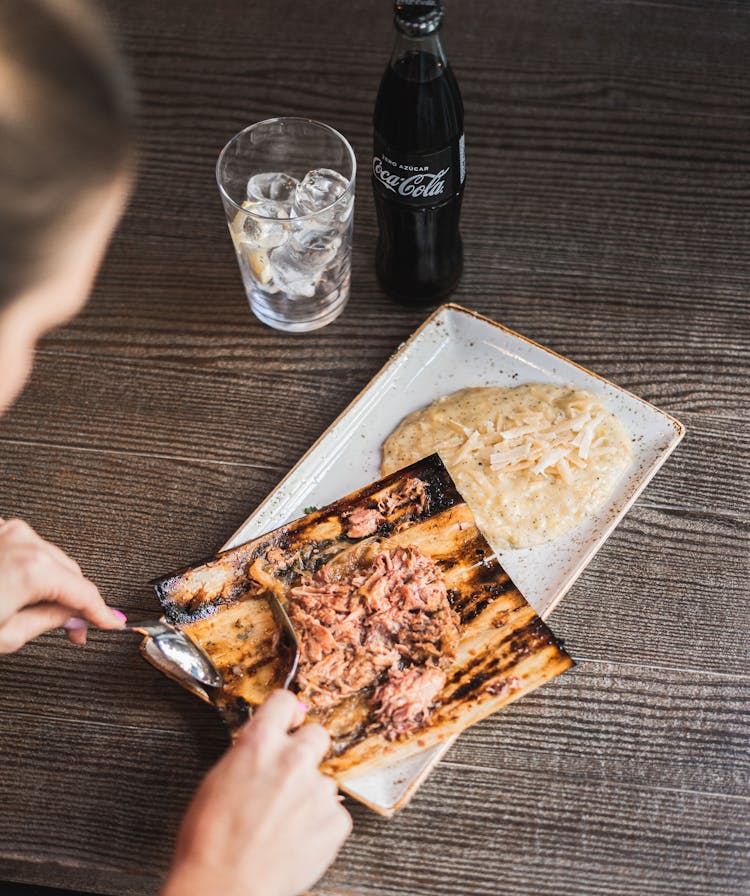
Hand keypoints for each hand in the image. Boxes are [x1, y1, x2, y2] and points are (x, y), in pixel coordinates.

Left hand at [0, 517, 124, 651]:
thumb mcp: (7, 634)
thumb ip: (50, 621)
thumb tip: (72, 616)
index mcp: (33, 568)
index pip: (85, 593)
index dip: (102, 613)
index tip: (113, 622)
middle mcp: (24, 542)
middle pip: (70, 573)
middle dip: (74, 601)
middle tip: (74, 629)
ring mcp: (8, 531)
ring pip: (51, 560)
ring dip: (53, 584)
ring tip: (39, 612)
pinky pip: (29, 550)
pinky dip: (33, 569)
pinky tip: (22, 590)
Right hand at [162, 690, 351, 895]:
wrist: (225, 888)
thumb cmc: (210, 842)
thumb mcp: (216, 780)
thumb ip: (247, 755)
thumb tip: (262, 745)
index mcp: (259, 743)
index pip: (284, 701)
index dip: (285, 712)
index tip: (287, 719)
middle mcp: (293, 759)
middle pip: (317, 734)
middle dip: (305, 750)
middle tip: (289, 773)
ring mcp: (318, 790)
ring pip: (323, 779)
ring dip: (309, 794)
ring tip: (282, 823)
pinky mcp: (335, 821)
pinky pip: (334, 813)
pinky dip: (320, 824)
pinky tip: (296, 839)